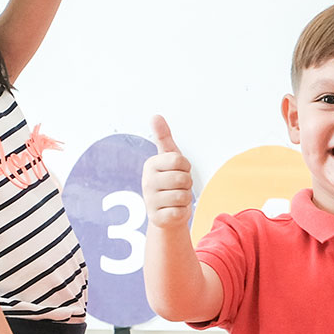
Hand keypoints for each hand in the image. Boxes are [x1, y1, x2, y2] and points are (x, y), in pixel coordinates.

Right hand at [141, 115, 194, 230]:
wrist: (166, 211)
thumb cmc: (170, 180)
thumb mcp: (169, 157)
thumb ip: (163, 137)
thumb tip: (155, 115)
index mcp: (150, 165)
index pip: (180, 161)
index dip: (185, 167)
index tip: (178, 171)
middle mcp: (147, 182)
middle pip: (183, 179)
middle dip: (187, 184)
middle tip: (178, 187)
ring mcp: (150, 201)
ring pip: (184, 196)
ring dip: (185, 199)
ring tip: (175, 199)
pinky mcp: (157, 218)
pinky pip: (181, 212)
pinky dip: (183, 212)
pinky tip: (173, 211)